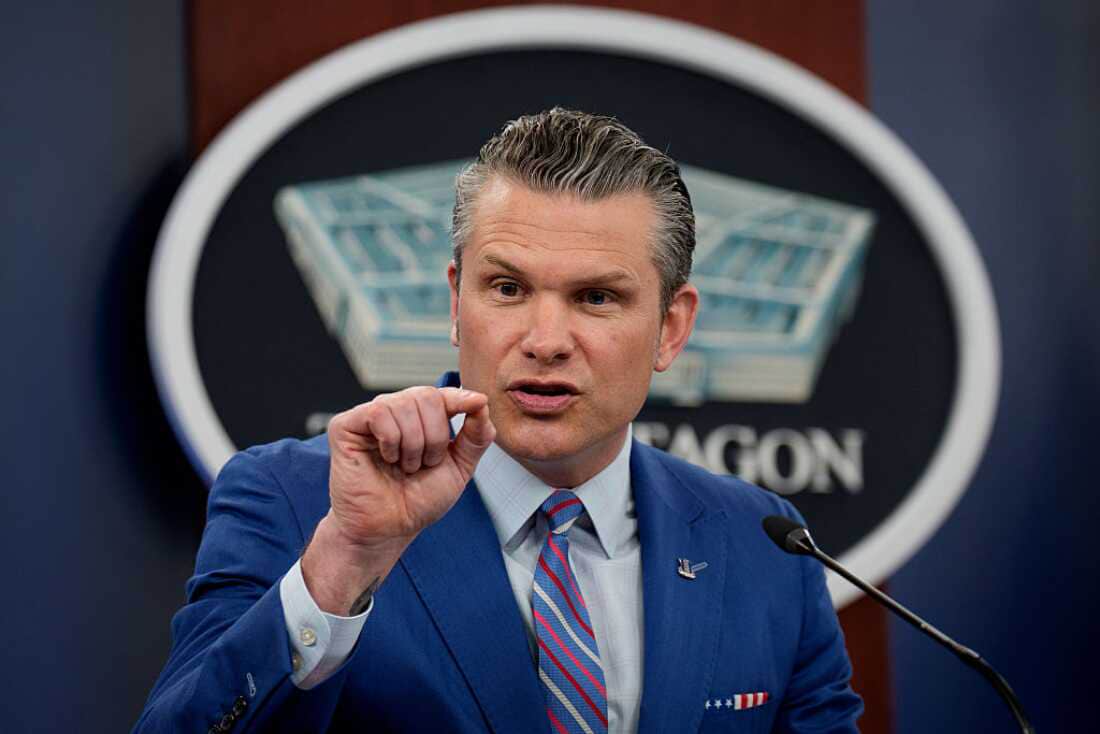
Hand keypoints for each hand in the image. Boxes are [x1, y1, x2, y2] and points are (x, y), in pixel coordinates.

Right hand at [302, 386, 494, 613]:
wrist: (388, 529)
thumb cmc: (416, 501)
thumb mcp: (458, 469)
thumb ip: (475, 437)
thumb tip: (482, 402)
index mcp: (421, 418)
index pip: (443, 394)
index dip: (460, 397)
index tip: (477, 402)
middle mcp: (395, 412)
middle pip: (427, 396)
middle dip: (435, 436)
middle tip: (424, 464)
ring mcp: (369, 417)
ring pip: (403, 404)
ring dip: (413, 444)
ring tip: (405, 466)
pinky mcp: (345, 426)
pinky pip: (379, 413)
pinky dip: (391, 440)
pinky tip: (386, 458)